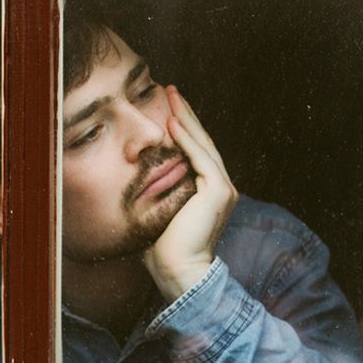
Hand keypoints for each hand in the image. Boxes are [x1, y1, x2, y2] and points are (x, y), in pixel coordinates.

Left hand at [143, 86, 238, 299]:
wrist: (178, 271)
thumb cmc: (163, 249)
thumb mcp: (159, 211)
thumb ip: (158, 191)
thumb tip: (139, 176)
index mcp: (209, 192)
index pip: (196, 152)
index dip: (183, 128)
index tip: (167, 108)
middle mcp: (221, 187)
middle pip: (202, 142)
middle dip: (186, 114)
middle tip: (171, 90)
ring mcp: (223, 188)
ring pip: (203, 144)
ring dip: (186, 118)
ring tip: (172, 96)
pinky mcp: (218, 190)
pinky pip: (201, 157)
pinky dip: (186, 138)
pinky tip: (172, 121)